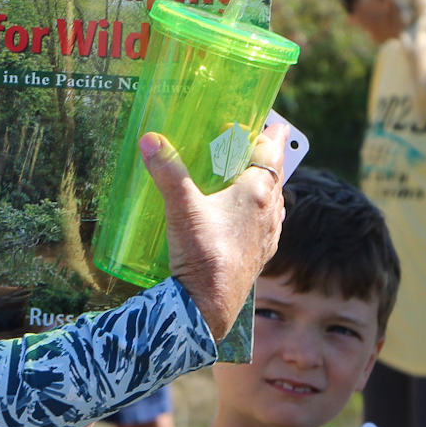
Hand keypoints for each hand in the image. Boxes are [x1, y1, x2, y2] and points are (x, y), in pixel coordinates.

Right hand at [142, 121, 288, 339]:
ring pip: (274, 200)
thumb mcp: (181, 207)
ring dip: (266, 184)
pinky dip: (261, 211)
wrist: (209, 306)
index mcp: (258, 192)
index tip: (273, 120)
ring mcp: (267, 235)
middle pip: (275, 174)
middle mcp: (269, 212)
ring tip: (250, 175)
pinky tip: (249, 216)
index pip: (272, 151)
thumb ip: (167, 171)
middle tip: (253, 141)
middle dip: (266, 156)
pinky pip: (268, 223)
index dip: (273, 133)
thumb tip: (151, 140)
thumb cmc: (202, 254)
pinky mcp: (260, 255)